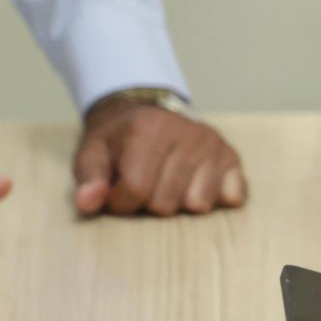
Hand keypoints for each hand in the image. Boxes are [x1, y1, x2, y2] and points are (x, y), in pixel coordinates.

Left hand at [72, 100, 245, 216]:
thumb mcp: (91, 154)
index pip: (136, 190)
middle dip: (148, 204)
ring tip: (165, 182)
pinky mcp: (232, 156)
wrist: (142, 115)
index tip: (115, 192)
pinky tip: (194, 183)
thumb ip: (88, 179)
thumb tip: (87, 203)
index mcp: (148, 128)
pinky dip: (212, 198)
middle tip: (142, 184)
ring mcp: (212, 145)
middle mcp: (187, 132)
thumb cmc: (115, 142)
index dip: (120, 202)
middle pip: (166, 203)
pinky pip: (231, 198)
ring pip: (198, 205)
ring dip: (178, 203)